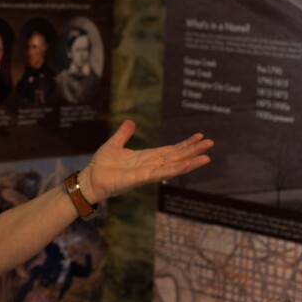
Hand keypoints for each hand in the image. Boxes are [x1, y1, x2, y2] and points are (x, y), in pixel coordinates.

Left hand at [78, 120, 212, 203]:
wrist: (90, 179)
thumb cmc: (101, 165)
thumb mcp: (114, 144)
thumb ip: (124, 134)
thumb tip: (131, 122)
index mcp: (146, 157)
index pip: (170, 150)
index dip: (184, 144)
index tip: (199, 137)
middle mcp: (150, 165)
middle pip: (176, 157)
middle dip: (193, 150)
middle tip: (211, 143)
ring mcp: (148, 173)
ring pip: (173, 166)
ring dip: (190, 162)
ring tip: (206, 157)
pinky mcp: (141, 178)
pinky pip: (161, 173)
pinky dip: (175, 169)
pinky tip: (187, 165)